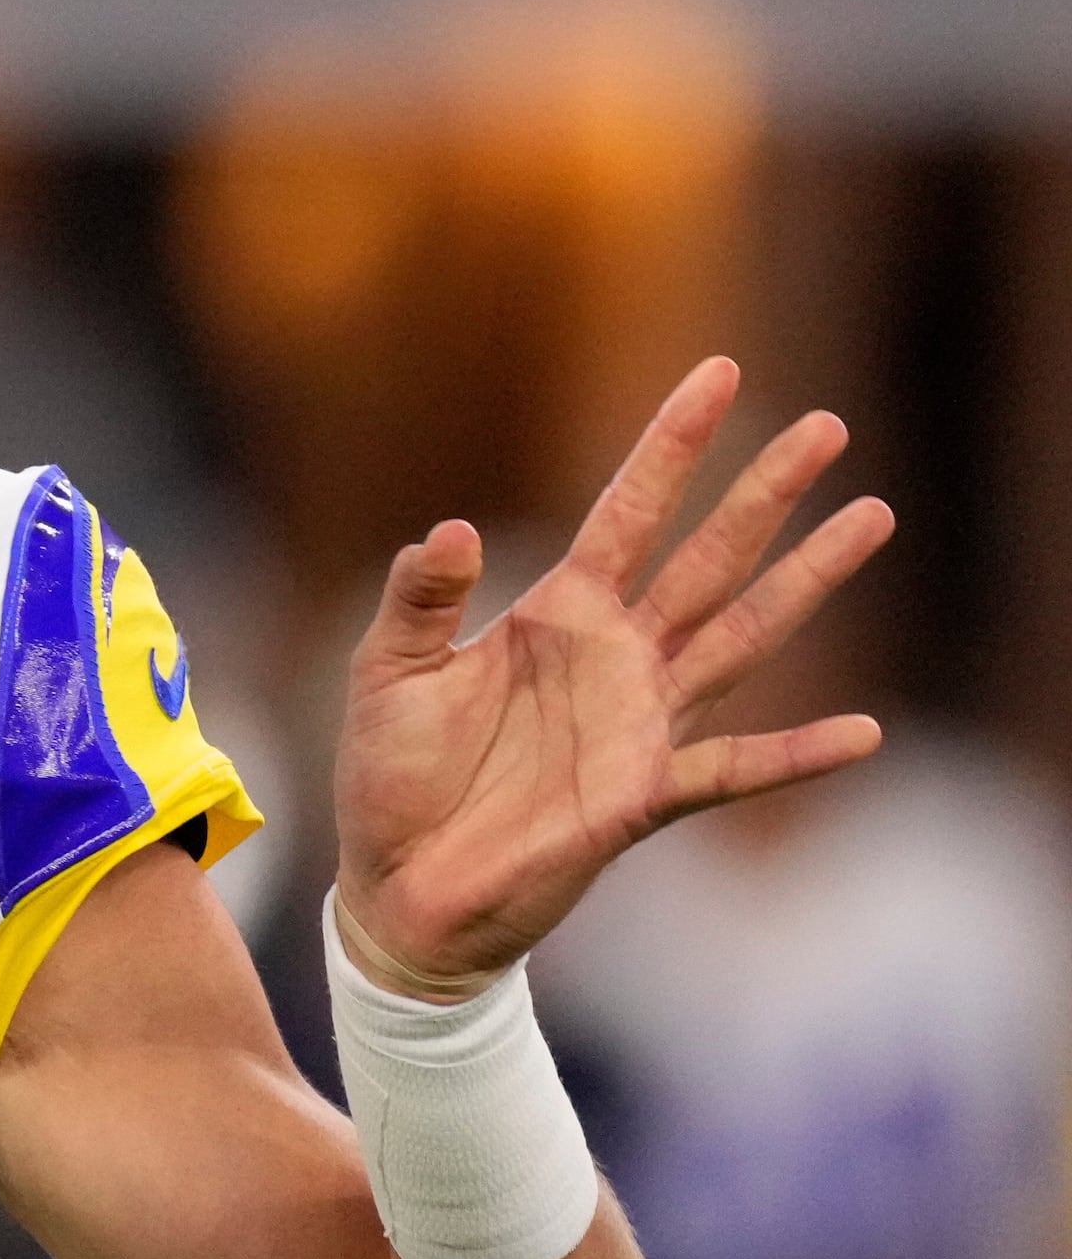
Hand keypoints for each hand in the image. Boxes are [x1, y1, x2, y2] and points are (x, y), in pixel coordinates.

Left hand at [332, 357, 893, 985]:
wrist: (400, 887)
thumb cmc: (392, 776)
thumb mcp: (387, 669)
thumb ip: (421, 598)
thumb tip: (451, 530)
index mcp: (558, 612)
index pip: (627, 510)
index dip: (671, 444)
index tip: (719, 372)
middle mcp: (616, 655)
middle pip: (708, 555)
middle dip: (764, 491)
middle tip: (829, 424)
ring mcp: (641, 722)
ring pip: (743, 634)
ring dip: (805, 580)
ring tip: (871, 517)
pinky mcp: (643, 795)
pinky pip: (734, 770)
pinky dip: (796, 754)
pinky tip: (862, 733)